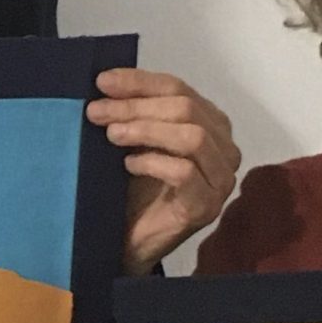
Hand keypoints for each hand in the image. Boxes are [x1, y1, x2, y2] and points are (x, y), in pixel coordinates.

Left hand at [86, 69, 239, 275]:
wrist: (130, 241)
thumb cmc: (134, 188)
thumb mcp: (134, 139)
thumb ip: (133, 110)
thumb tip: (106, 81)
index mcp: (210, 123)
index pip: (179, 89)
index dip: (140, 82)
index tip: (102, 82)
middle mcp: (224, 148)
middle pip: (186, 109)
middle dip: (137, 106)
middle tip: (97, 112)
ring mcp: (220, 180)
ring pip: (192, 137)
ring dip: (146, 130)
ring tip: (112, 135)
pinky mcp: (207, 206)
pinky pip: (185, 172)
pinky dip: (153, 162)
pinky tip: (129, 165)